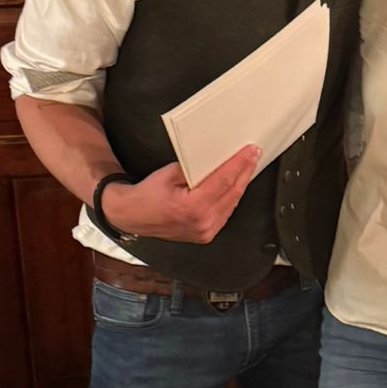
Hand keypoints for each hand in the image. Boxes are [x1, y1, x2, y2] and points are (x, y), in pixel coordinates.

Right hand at [99, 146, 259, 245]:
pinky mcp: (205, 235)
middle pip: (233, 193)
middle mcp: (202, 223)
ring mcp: (205, 232)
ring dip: (241, 184)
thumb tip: (216, 161)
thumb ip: (195, 169)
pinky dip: (231, 198)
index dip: (240, 164)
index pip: (224, 181)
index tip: (250, 152)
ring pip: (231, 204)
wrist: (132, 216)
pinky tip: (236, 185)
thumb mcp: (170, 174)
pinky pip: (225, 213)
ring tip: (248, 167)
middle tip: (254, 155)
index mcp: (193, 207)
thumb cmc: (147, 196)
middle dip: (245, 172)